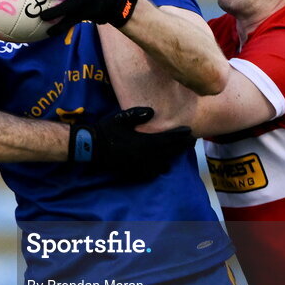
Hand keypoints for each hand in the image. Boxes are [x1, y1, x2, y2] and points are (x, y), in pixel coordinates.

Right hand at [69, 107, 192, 177]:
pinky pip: (153, 172)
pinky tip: (165, 165)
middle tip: (192, 141)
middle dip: (182, 146)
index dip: (181, 136)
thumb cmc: (107, 130)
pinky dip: (161, 168)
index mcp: (145, 142)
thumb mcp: (121, 118)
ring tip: (181, 151)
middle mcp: (146, 156)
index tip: (190, 131)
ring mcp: (141, 165)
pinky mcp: (134, 171)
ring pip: (164, 163)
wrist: (92, 147)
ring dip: (174, 156)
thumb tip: (153, 112)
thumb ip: (137, 114)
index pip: (168, 139)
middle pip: (170, 152)